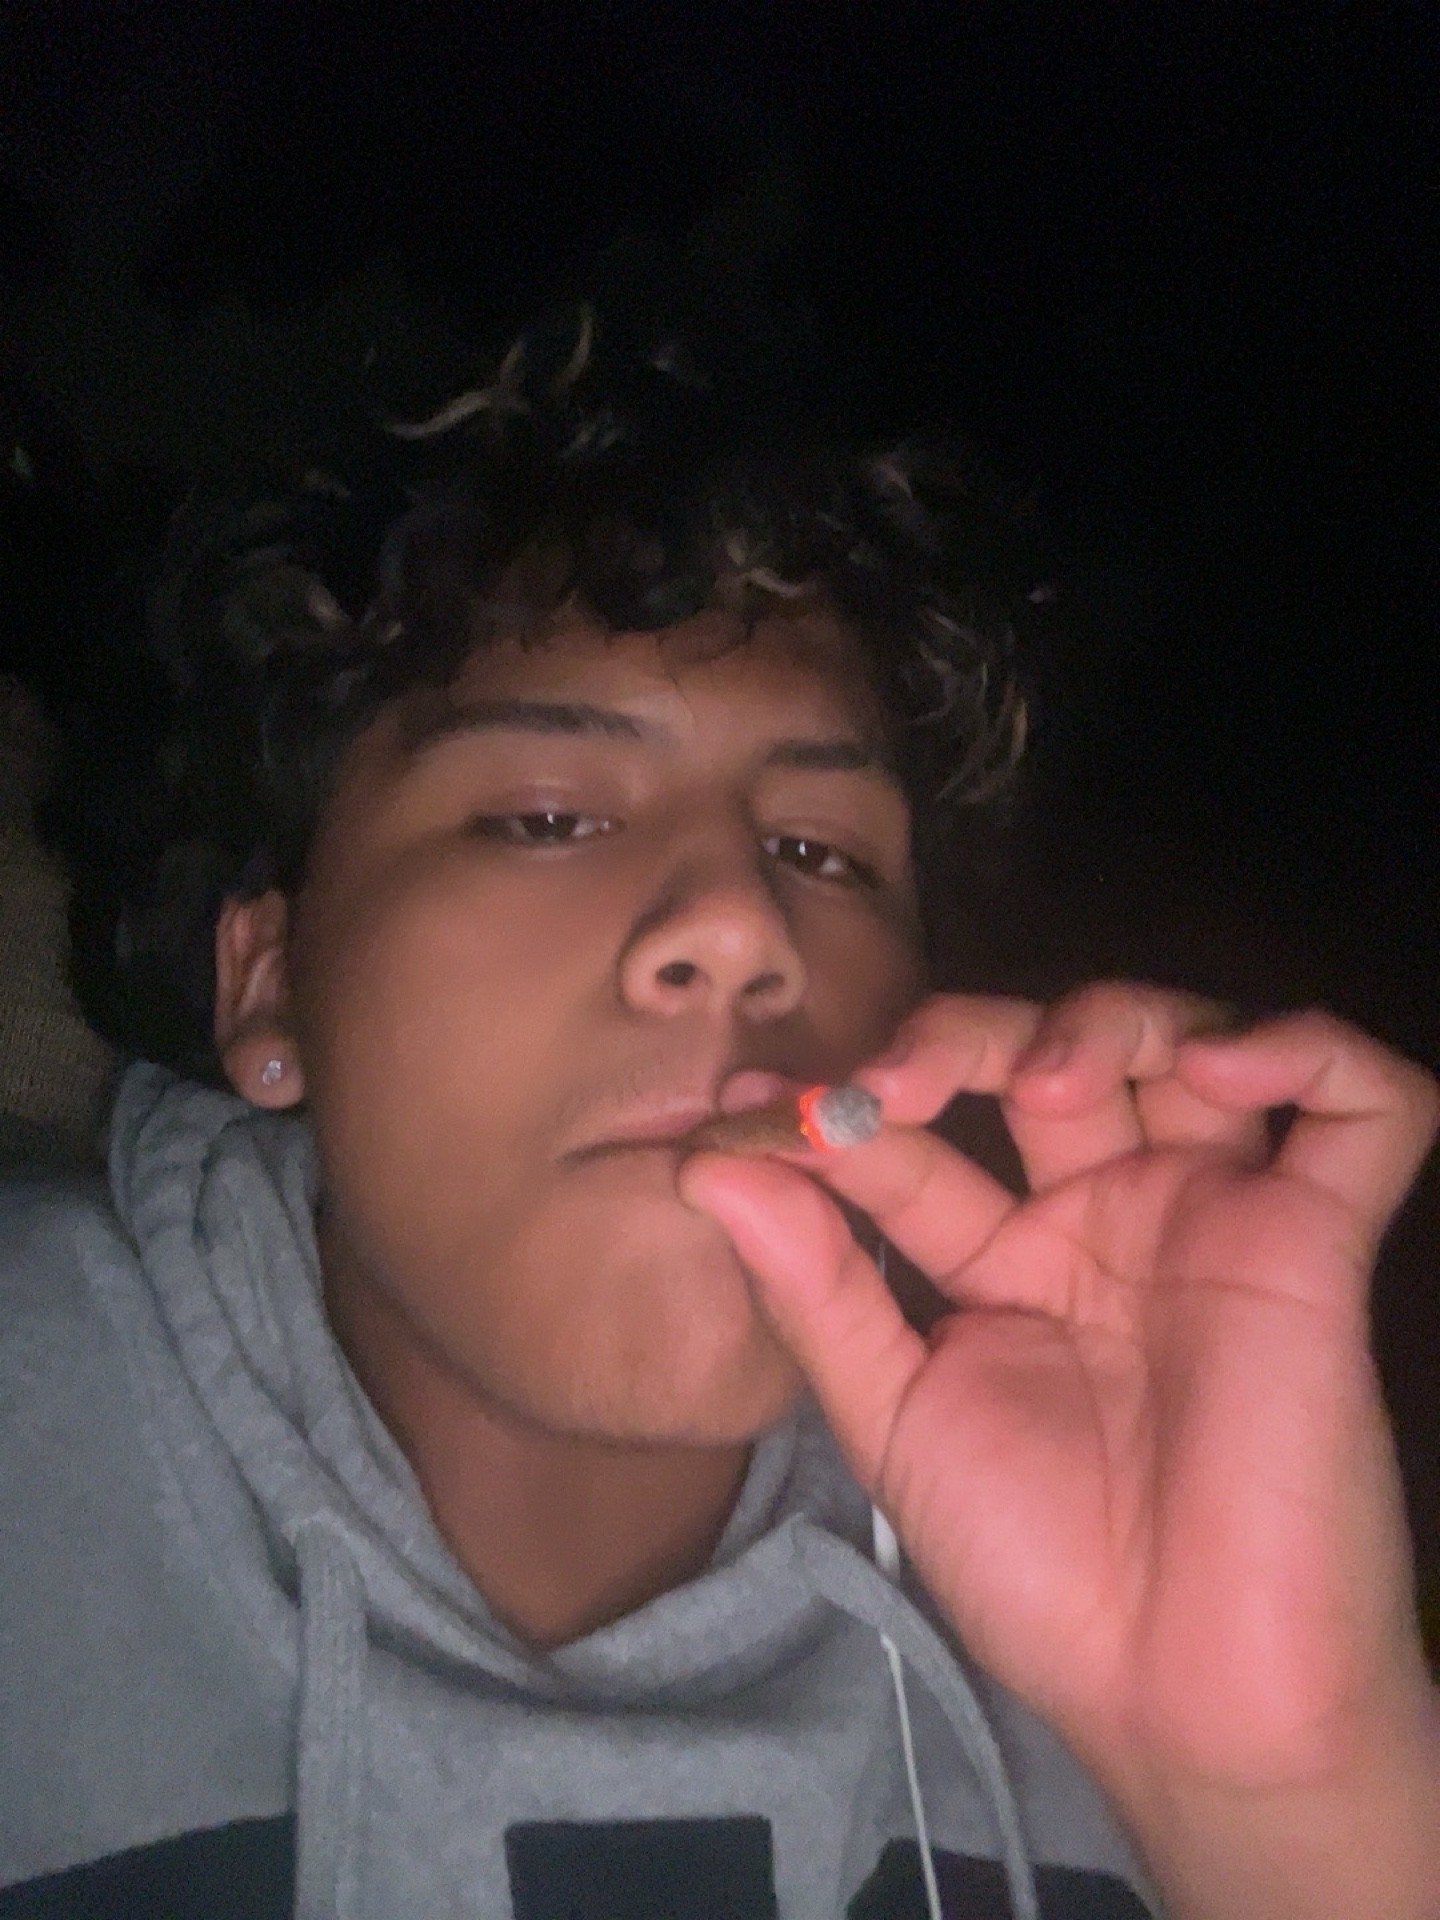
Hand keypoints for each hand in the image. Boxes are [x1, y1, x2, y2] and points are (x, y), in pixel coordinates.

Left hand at [681, 984, 1439, 1794]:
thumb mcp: (897, 1420)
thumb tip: (706, 1162)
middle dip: (968, 1033)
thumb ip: (813, 1287)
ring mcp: (1215, 1221)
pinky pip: (1367, 1109)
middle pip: (1049, 1050)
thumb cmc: (1037, 1572)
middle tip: (903, 1075)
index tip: (757, 1093)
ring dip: (1113, 1017)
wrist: (1180, 1694)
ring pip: (1187, 1041)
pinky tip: (1228, 1071)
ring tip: (1050, 1075)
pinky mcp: (1320, 1243)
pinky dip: (1312, 1050)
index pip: (922, 1136)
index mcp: (1011, 1256)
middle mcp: (1112, 1216)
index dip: (843, 1101)